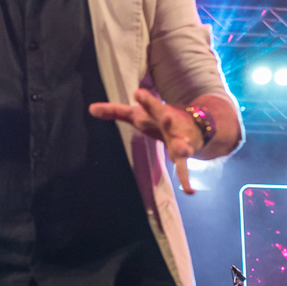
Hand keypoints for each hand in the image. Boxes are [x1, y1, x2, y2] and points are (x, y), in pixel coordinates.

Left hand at [88, 88, 202, 193]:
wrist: (196, 126)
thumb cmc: (160, 119)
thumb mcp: (138, 115)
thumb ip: (115, 111)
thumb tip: (90, 108)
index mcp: (157, 113)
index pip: (150, 105)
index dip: (145, 99)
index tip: (138, 93)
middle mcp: (170, 124)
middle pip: (168, 119)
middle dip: (167, 118)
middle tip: (167, 115)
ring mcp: (179, 139)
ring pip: (181, 143)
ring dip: (182, 147)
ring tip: (184, 150)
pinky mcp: (185, 154)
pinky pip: (185, 168)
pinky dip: (186, 180)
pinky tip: (189, 192)